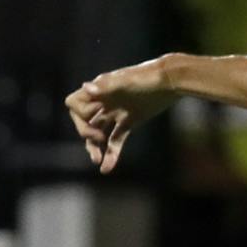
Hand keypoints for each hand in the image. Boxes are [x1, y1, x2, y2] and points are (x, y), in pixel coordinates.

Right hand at [65, 57, 178, 172]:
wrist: (171, 82)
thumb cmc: (148, 78)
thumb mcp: (126, 83)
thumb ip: (106, 87)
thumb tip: (85, 87)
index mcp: (99, 89)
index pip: (74, 104)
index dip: (80, 115)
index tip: (96, 117)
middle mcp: (104, 101)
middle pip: (84, 121)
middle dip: (87, 134)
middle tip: (99, 141)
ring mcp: (116, 112)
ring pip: (99, 133)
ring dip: (96, 147)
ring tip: (97, 161)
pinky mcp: (129, 121)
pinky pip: (115, 140)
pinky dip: (112, 153)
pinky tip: (107, 168)